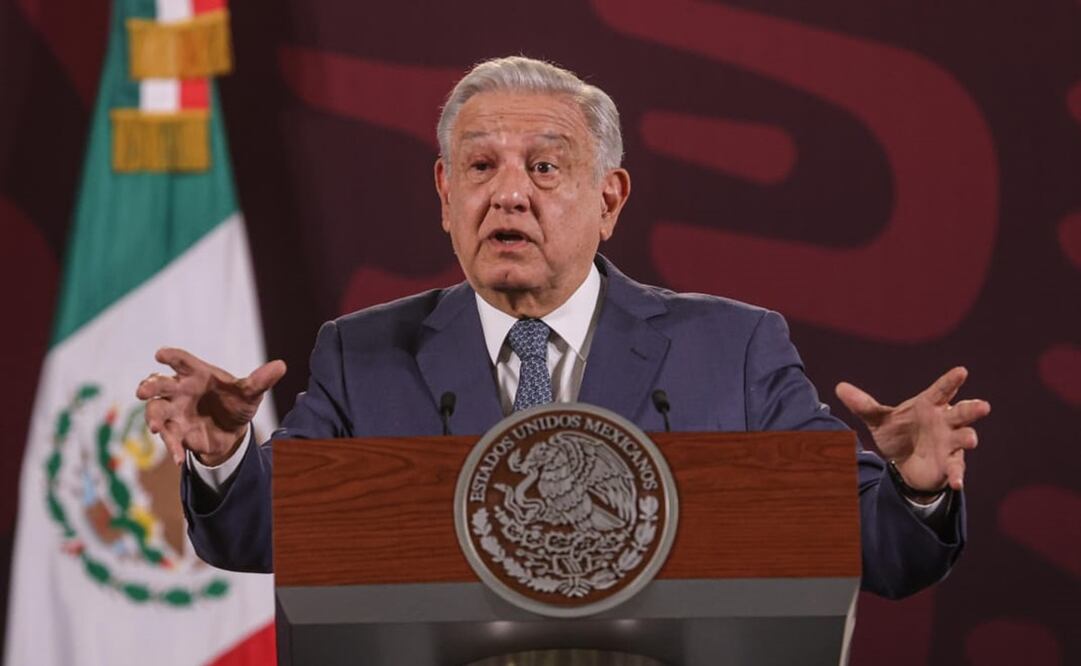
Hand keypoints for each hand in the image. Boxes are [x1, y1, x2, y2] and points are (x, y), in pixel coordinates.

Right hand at [135, 348, 285, 465]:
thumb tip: (282, 365)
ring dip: (153, 419)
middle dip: (149, 386)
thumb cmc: (236, 402)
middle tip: (143, 391)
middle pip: (158, 384)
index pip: (181, 361)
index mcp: (196, 374)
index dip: (170, 357)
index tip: (160, 354)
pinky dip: (173, 447)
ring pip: (155, 411)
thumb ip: (261, 380)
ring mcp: (174, 411)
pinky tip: (179, 457)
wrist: (233, 430)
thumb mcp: (250, 393)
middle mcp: (180, 390)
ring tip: (156, 428)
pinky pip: (169, 438)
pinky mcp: (176, 432)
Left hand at [835, 367, 989, 492]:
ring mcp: (951, 443)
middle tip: (983, 405)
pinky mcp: (950, 464)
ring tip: (971, 438)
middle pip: (962, 412)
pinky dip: (958, 476)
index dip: (951, 381)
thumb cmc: (899, 432)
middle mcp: (945, 421)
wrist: (905, 462)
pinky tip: (958, 483)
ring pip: (965, 437)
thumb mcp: (879, 419)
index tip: (961, 371)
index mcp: (929, 405)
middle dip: (972, 408)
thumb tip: (839, 387)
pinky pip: (957, 469)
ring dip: (969, 437)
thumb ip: (863, 405)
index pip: (942, 390)